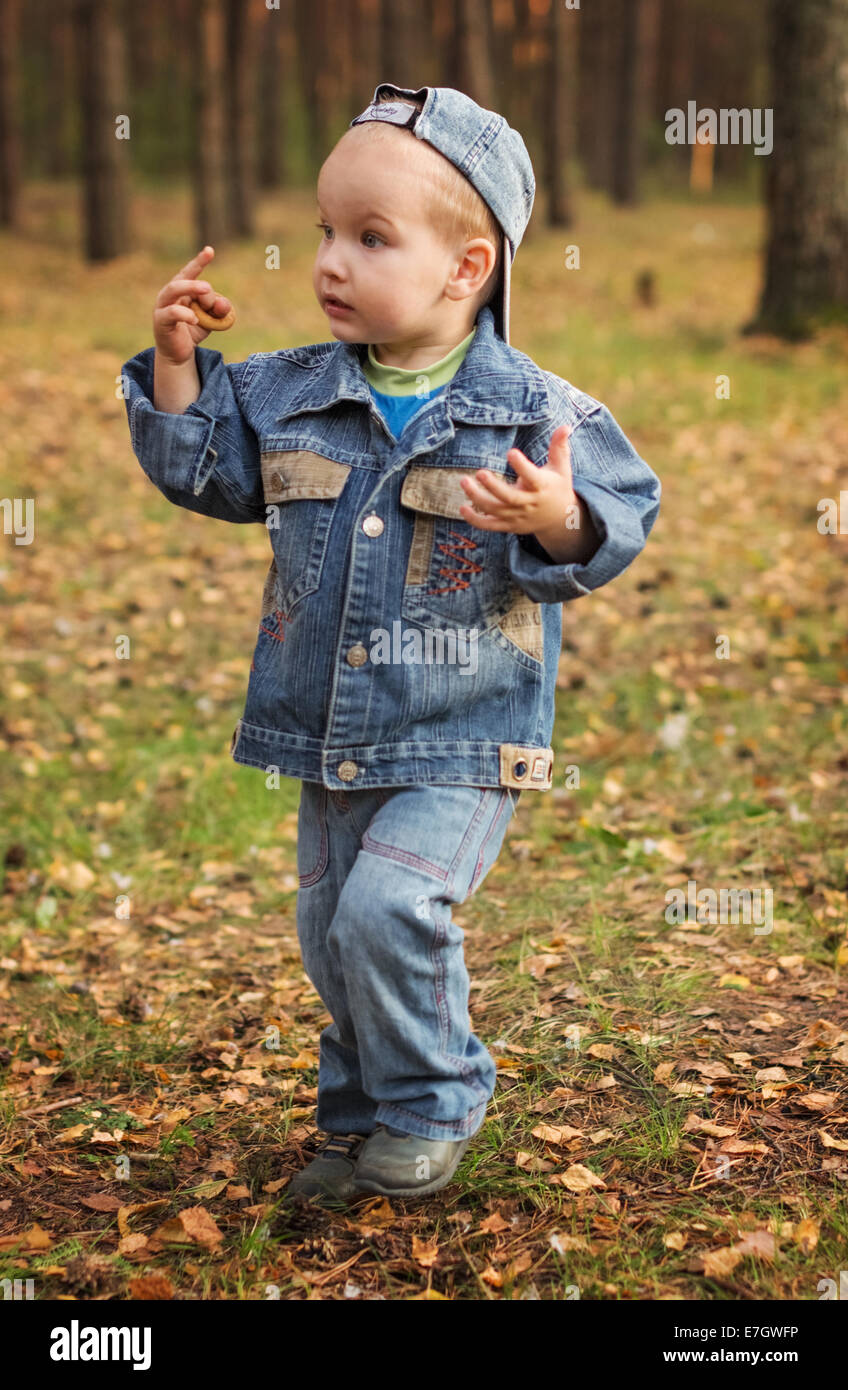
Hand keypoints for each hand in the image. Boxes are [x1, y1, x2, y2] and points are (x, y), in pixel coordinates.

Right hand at [153, 246, 234, 364]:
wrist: (179, 353)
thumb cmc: (193, 330)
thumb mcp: (211, 319)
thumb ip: (219, 310)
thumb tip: (223, 303)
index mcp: (182, 289)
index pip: (190, 272)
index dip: (199, 261)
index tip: (210, 250)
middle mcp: (170, 293)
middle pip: (181, 279)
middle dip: (196, 280)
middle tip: (209, 288)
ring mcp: (162, 306)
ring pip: (172, 289)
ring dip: (189, 288)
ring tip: (206, 292)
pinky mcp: (160, 321)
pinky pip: (171, 312)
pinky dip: (185, 314)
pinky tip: (195, 320)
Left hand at [458, 425, 576, 534]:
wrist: (559, 519)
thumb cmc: (557, 487)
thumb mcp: (561, 467)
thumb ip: (559, 447)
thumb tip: (565, 426)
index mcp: (542, 487)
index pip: (532, 477)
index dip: (522, 466)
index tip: (511, 452)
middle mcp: (529, 503)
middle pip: (509, 498)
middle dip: (493, 486)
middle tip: (479, 472)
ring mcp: (518, 516)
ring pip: (496, 510)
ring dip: (478, 498)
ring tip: (464, 481)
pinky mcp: (509, 525)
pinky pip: (490, 525)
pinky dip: (475, 520)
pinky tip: (462, 508)